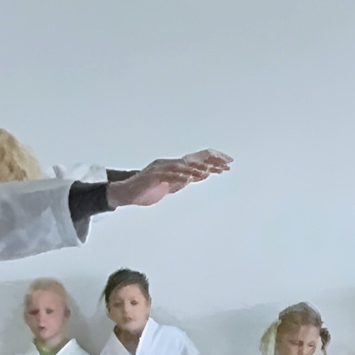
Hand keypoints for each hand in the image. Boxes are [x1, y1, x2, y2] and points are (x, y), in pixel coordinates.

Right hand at [106, 150, 232, 208]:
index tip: (228, 162)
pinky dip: (179, 177)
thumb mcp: (169, 187)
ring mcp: (160, 169)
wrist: (127, 194)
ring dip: (196, 170)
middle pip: (193, 161)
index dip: (212, 160)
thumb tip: (196, 178)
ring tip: (209, 173)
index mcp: (173, 166)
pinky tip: (189, 179)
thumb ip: (182, 182)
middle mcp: (168, 164)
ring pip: (182, 167)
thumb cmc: (147, 190)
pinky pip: (168, 176)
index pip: (196, 160)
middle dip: (210, 163)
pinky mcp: (152, 177)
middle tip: (226, 165)